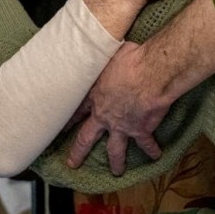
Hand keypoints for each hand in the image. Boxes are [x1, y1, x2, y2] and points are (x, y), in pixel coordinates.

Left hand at [65, 42, 166, 174]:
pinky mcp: (141, 130)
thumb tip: (99, 42)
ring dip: (116, 161)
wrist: (150, 73)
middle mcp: (105, 115)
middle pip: (87, 137)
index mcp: (95, 96)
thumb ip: (103, 56)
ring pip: (115, 149)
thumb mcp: (109, 53)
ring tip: (116, 172)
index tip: (58, 128)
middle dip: (79, 151)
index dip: (67, 119)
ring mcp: (122, 126)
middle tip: (72, 163)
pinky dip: (152, 150)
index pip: (76, 110)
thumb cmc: (130, 59)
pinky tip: (156, 156)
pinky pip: (146, 143)